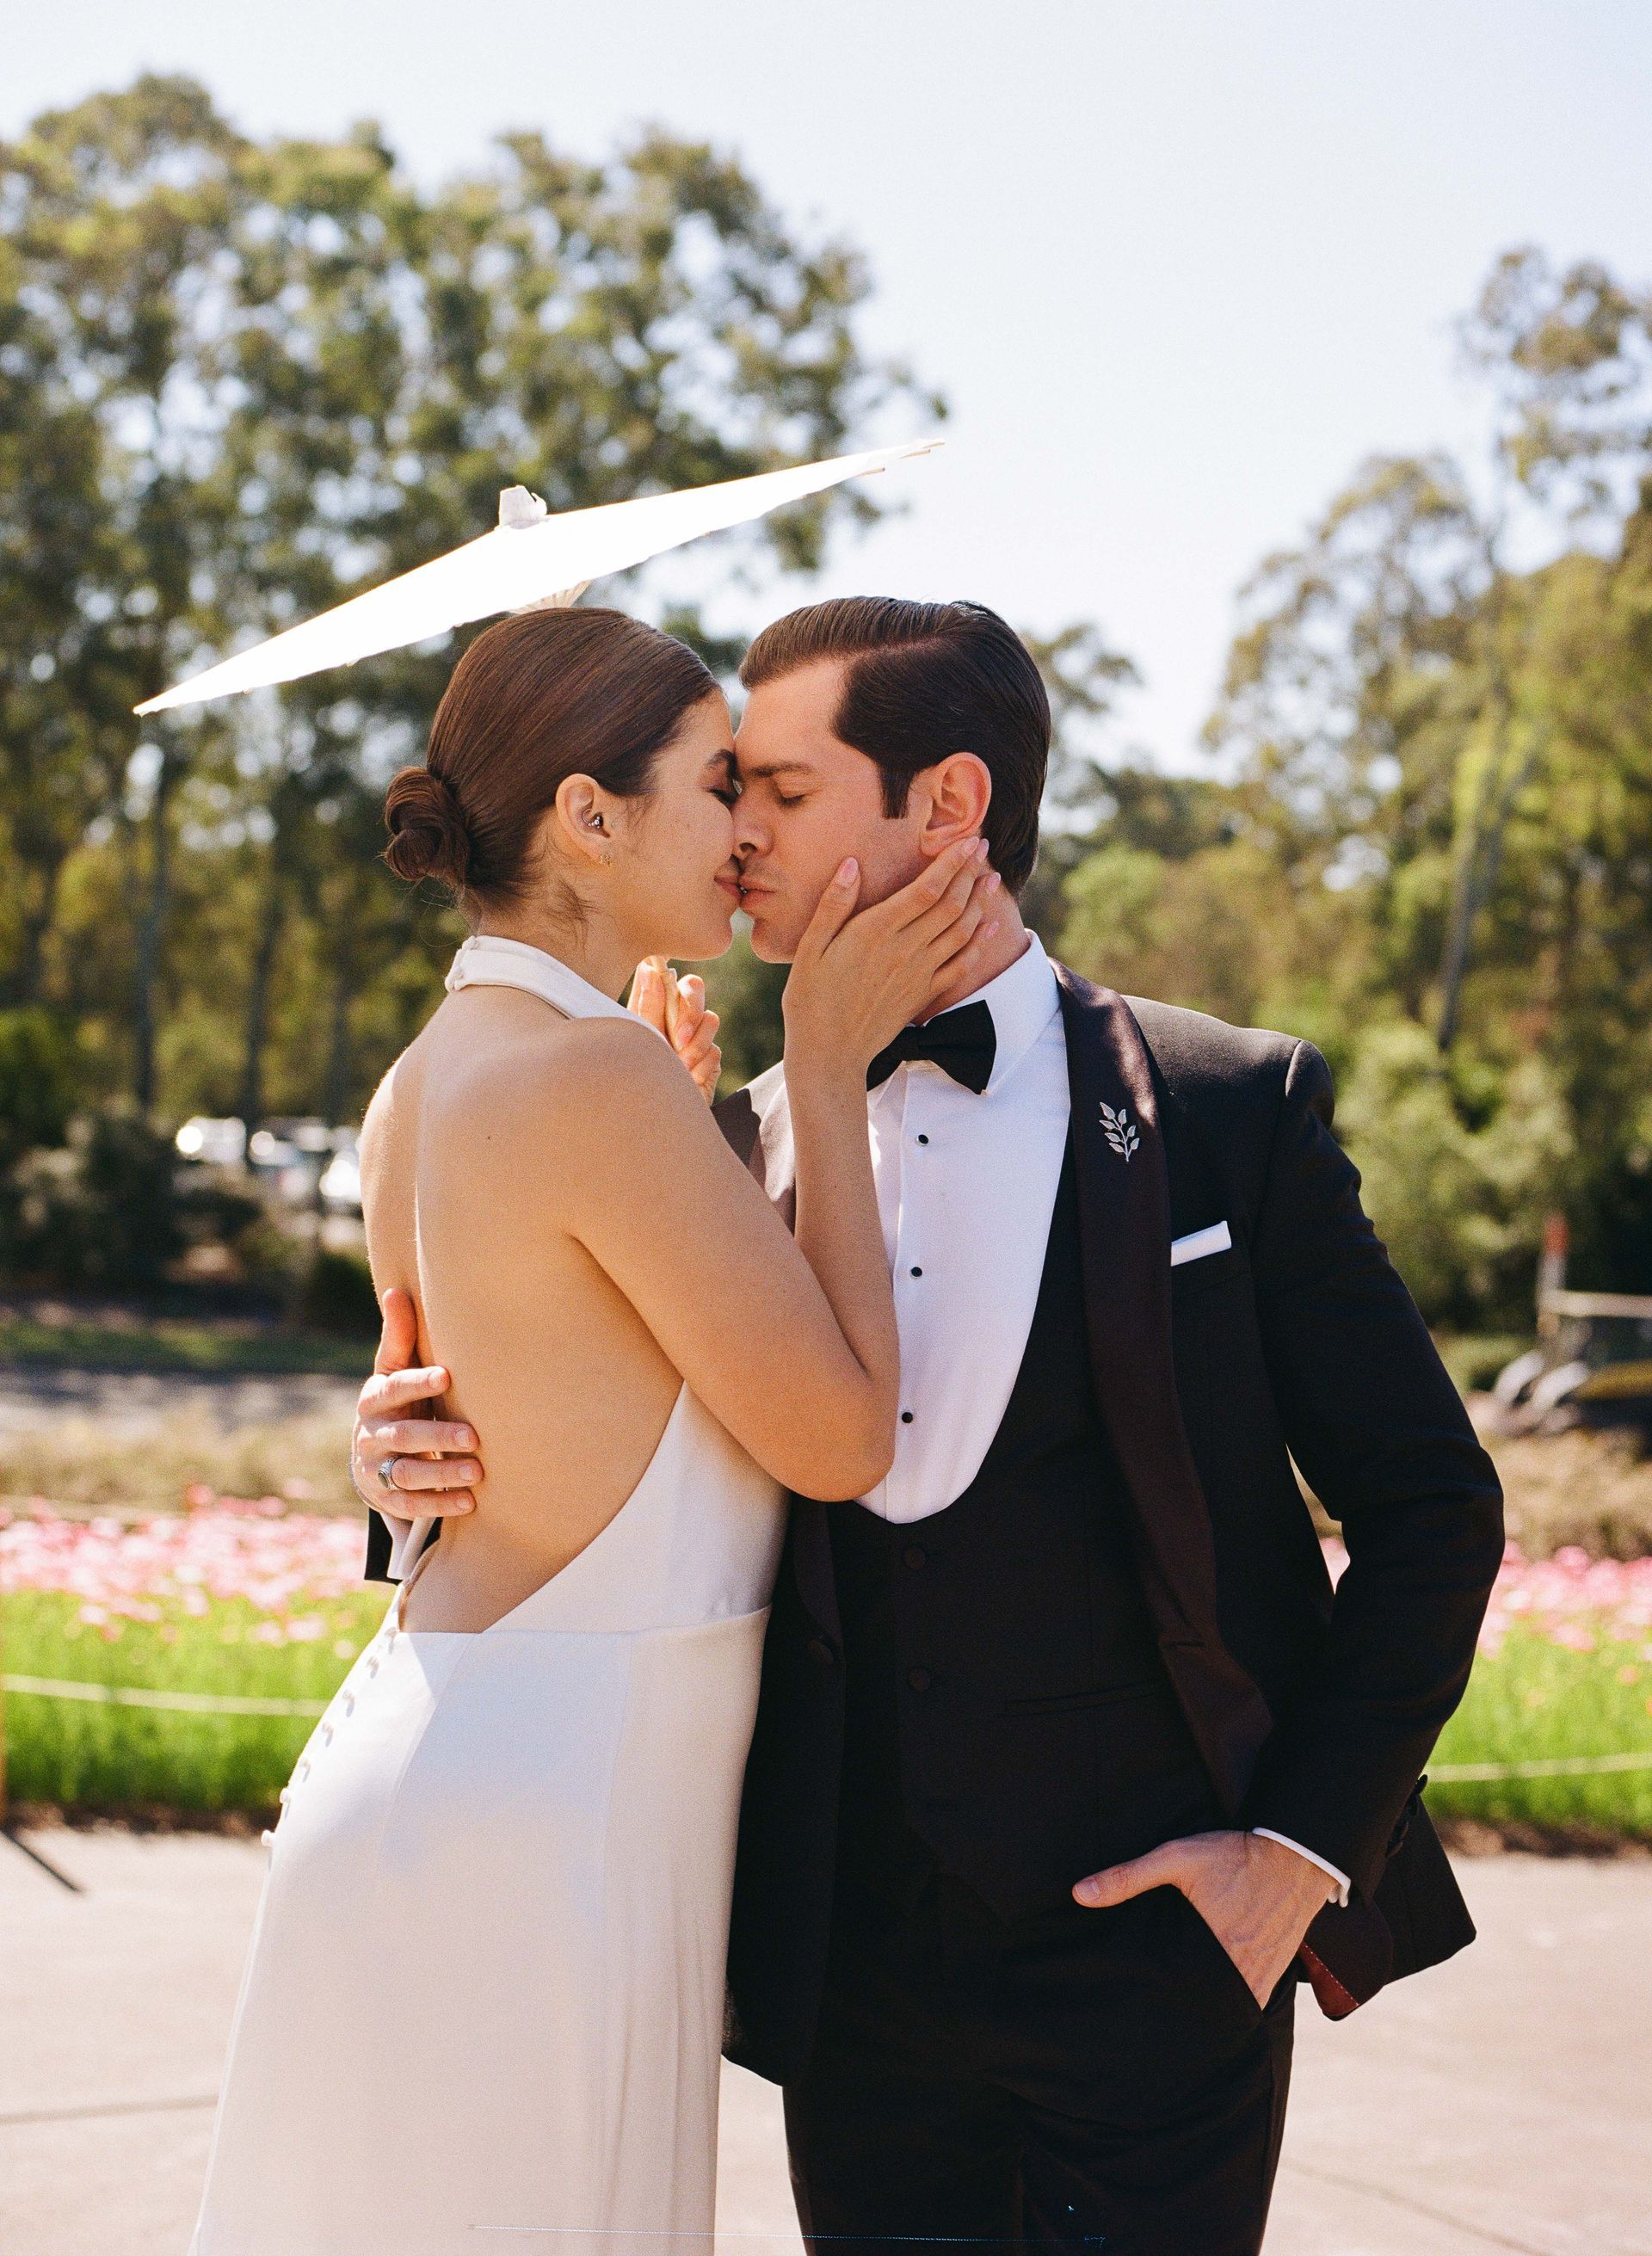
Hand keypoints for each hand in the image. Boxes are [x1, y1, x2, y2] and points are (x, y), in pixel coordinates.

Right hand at [350, 1286, 481, 1517]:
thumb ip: (400, 1337)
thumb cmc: (398, 1399)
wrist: (373, 1453)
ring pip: (407, 1474)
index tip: (448, 1376)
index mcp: (375, 1398)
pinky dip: (440, 1504)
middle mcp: (371, 1434)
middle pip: (403, 1436)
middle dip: (437, 1436)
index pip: (393, 1388)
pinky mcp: (386, 1497)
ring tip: (477, 1473)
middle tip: (474, 1437)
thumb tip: (397, 1290)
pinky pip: (412, 1504)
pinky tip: (469, 1502)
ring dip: (442, 1474)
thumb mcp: (394, 1369)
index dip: (418, 1383)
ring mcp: (377, 1468)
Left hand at [628, 956, 721, 1104]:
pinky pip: (714, 1049)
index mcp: (649, 1007)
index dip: (665, 964)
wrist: (655, 1121)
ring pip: (710, 1019)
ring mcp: (692, 1036)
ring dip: (694, 1046)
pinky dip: (701, 1066)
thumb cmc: (636, 1080)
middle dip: (690, 1011)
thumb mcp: (640, 1041)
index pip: (662, 973)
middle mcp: (672, 1016)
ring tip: (679, 1068)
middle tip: (678, 1038)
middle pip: (694, 987)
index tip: (662, 968)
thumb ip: (648, 1007)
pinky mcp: (708, 1058)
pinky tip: (687, 1080)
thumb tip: (650, 967)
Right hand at [782, 838, 1000, 1080]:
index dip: (951, 862)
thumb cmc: (811, 999)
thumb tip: (852, 864)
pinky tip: (990, 927)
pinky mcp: (925, 995)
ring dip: (980, 902)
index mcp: (876, 932)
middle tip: (984, 848)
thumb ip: (834, 904)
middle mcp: (905, 950)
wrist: (830, 1054)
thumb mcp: (810, 948)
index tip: (968, 841)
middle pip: (950, 905)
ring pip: (961, 931)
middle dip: (970, 873)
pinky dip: (980, 943)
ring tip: (992, 879)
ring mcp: (919, 974)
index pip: (926, 889)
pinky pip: (961, 965)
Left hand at [1072, 1829, 1336, 2008]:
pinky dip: (1231, 2009)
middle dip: (1178, 2021)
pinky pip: (1249, 2003)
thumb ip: (1128, 1877)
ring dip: (1205, 2018)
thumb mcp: (1176, 1858)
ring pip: (1227, 2012)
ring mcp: (1261, 1975)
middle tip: (1148, 2031)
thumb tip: (1080, 1894)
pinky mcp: (1274, 1972)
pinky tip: (1210, 2011)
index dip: (1156, 2010)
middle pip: (1202, 2009)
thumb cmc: (1233, 1855)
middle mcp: (1240, 1971)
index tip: (1133, 2018)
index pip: (1177, 1994)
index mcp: (1214, 1949)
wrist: (1294, 1855)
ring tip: (1176, 2031)